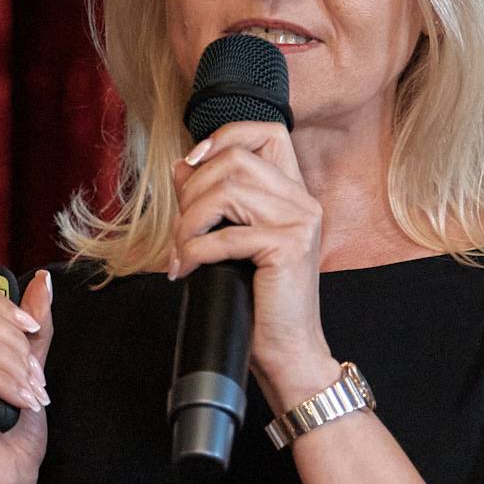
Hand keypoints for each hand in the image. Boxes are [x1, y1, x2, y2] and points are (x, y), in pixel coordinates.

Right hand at [0, 269, 54, 483]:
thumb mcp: (28, 371)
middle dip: (13, 341)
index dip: (0, 306)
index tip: (33, 332)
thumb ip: (32, 331)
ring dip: (12, 363)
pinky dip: (2, 381)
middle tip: (37, 379)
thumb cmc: (12, 437)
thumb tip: (42, 281)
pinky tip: (21, 402)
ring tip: (33, 394)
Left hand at [169, 120, 329, 387]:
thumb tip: (181, 166)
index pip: (268, 132)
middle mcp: (303, 201)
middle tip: (180, 232)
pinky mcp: (288, 248)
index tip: (194, 163)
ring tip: (180, 254)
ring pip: (226, 192)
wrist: (289, 351)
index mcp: (293, 194)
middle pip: (235, 159)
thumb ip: (211, 201)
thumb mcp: (231, 242)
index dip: (225, 136)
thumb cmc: (259, 301)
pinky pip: (224, 236)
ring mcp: (299, 222)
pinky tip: (185, 271)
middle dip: (193, 192)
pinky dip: (192, 253)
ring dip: (188, 224)